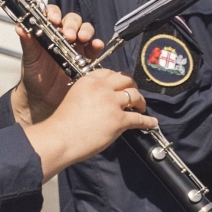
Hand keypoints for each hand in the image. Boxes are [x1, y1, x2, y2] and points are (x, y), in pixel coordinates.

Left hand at [11, 5, 103, 123]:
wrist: (43, 98)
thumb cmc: (34, 75)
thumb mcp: (30, 58)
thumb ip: (27, 42)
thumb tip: (20, 27)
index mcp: (48, 32)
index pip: (53, 14)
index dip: (55, 13)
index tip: (54, 20)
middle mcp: (64, 36)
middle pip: (72, 20)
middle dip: (72, 24)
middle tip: (69, 35)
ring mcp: (76, 46)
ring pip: (85, 30)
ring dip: (85, 31)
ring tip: (82, 38)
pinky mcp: (86, 58)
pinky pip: (94, 48)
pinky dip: (97, 44)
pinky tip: (96, 45)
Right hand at [23, 70, 156, 180]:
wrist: (60, 139)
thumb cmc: (63, 124)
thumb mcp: (74, 98)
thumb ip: (89, 94)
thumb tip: (103, 101)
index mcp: (88, 81)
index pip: (109, 73)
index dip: (118, 79)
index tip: (121, 85)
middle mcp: (101, 88)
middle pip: (125, 80)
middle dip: (133, 87)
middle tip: (134, 95)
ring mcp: (111, 103)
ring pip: (135, 96)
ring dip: (141, 102)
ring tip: (141, 108)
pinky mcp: (118, 120)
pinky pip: (139, 118)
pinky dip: (147, 121)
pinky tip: (151, 123)